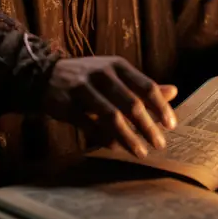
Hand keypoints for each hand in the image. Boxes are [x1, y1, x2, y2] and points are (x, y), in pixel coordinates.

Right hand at [42, 55, 177, 158]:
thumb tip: (174, 91)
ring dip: (129, 137)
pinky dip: (105, 138)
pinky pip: (90, 125)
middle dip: (148, 126)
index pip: (146, 86)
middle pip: (131, 103)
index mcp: (117, 65)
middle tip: (160, 144)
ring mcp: (83, 88)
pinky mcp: (67, 105)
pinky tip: (116, 148)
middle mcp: (101, 74)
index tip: (171, 125)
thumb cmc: (88, 78)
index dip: (161, 107)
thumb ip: (142, 85)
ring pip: (112, 116)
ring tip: (141, 152)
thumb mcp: (115, 74)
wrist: (43, 76)